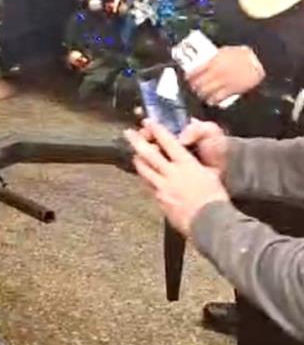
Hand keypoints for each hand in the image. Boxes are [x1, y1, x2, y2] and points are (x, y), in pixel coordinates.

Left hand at [125, 121, 229, 236]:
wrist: (210, 222)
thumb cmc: (215, 198)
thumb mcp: (211, 174)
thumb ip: (198, 164)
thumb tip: (191, 158)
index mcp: (186, 164)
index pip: (168, 142)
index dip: (157, 130)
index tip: (148, 122)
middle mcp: (171, 173)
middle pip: (149, 153)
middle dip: (137, 141)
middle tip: (128, 132)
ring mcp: (162, 187)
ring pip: (144, 170)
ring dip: (138, 160)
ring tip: (134, 154)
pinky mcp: (159, 200)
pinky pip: (148, 186)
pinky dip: (145, 178)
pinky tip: (144, 177)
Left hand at [186, 45, 265, 104]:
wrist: (259, 61)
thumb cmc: (241, 54)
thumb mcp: (223, 51)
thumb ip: (211, 59)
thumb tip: (201, 64)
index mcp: (213, 61)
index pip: (195, 71)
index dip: (189, 76)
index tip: (187, 78)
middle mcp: (216, 73)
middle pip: (198, 83)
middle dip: (193, 86)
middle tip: (192, 87)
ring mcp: (224, 82)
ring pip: (206, 92)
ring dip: (201, 94)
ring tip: (200, 94)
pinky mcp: (232, 90)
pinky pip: (217, 98)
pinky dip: (211, 100)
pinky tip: (209, 100)